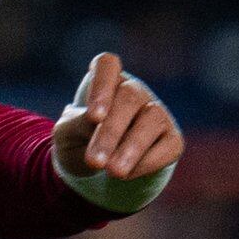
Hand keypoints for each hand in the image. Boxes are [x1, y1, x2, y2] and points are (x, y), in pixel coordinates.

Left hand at [51, 51, 181, 211]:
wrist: (97, 168)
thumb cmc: (79, 140)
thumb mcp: (67, 133)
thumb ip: (77, 124)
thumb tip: (97, 122)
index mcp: (105, 82)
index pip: (107, 64)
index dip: (102, 85)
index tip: (93, 116)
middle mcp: (135, 92)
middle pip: (129, 97)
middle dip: (111, 131)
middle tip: (94, 161)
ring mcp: (156, 113)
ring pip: (152, 118)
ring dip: (131, 148)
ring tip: (112, 171)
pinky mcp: (171, 139)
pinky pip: (167, 146)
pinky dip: (146, 162)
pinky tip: (126, 175)